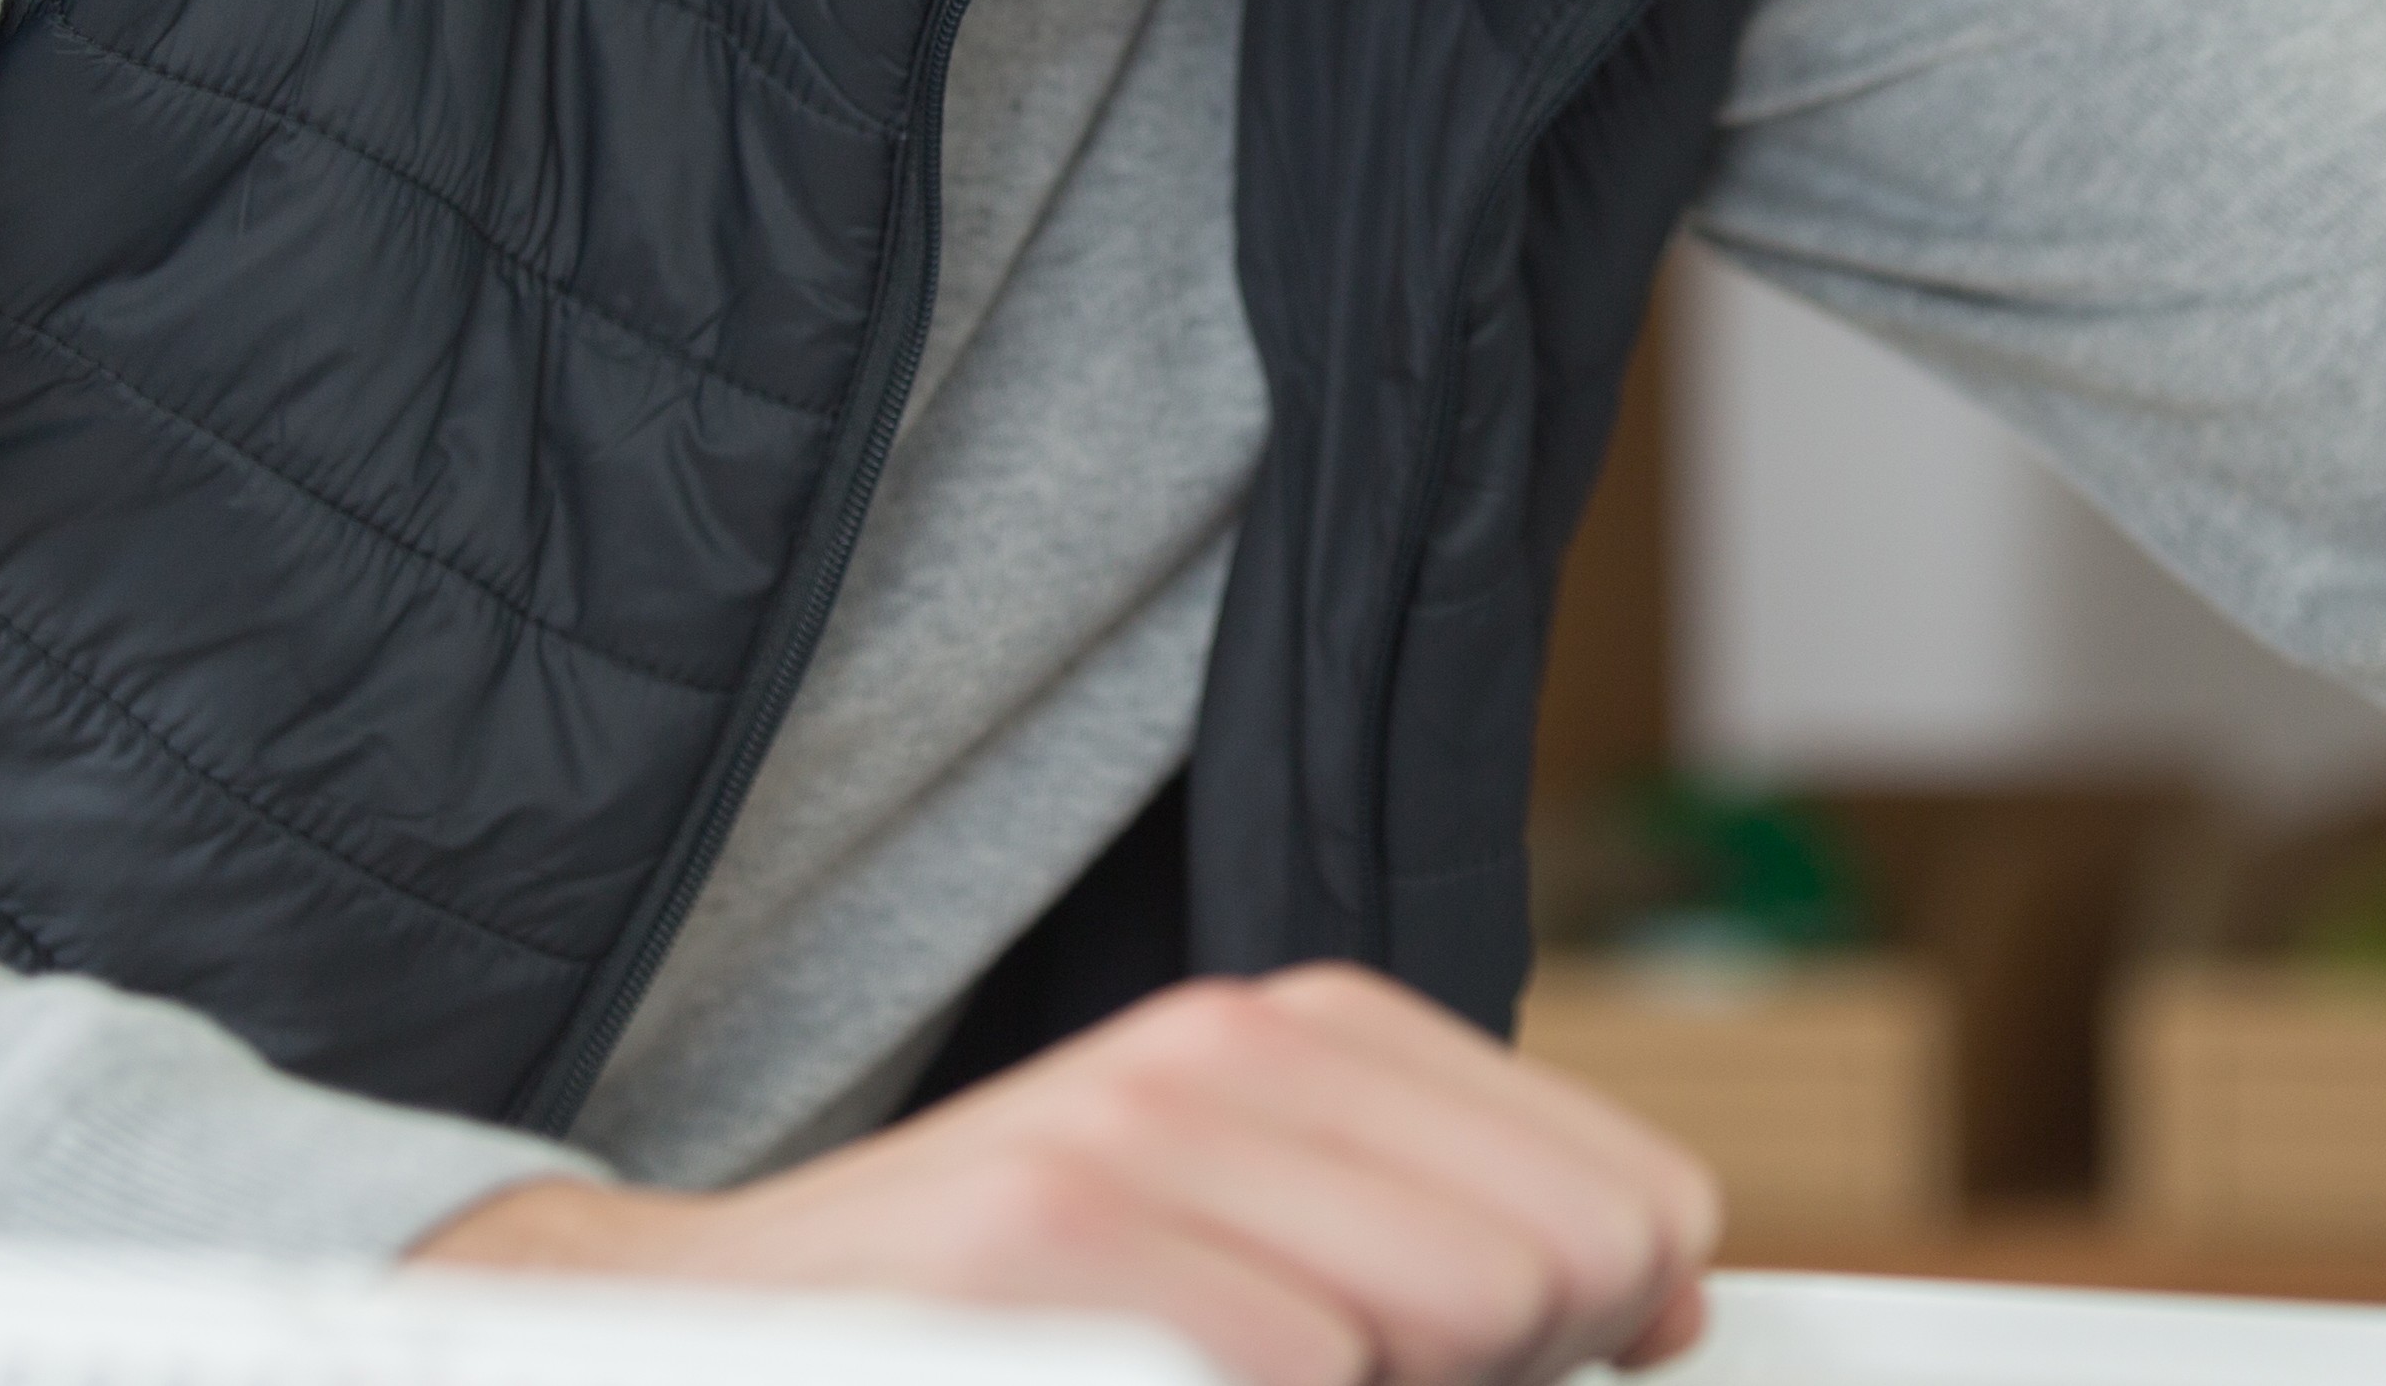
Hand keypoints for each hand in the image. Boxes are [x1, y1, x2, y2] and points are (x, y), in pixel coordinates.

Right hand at [411, 965, 1718, 1385]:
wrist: (718, 1325)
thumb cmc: (1015, 1315)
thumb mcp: (1248, 1231)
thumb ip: (1455, 1239)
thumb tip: (1667, 1291)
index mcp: (1307, 1033)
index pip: (1622, 1191)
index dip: (1612, 1320)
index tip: (1544, 1370)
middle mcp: (1233, 1052)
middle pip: (1561, 1267)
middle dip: (1506, 1373)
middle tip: (1357, 1382)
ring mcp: (1136, 1138)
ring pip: (1453, 1316)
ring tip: (1225, 1383)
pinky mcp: (1052, 1232)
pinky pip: (1302, 1368)